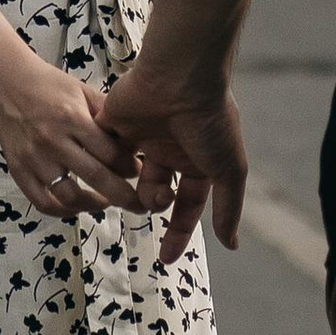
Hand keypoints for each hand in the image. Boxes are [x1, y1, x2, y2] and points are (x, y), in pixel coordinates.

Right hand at [0, 40, 144, 222]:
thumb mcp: (82, 90)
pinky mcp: (18, 171)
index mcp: (72, 118)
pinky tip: (77, 205)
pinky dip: (63, 210)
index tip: (140, 172)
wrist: (6, 83)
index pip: (110, 152)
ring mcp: (34, 159)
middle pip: (96, 177)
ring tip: (106, 201)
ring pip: (69, 196)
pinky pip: (43, 202)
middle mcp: (53, 141)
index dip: (130, 166)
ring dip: (93, 205)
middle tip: (138, 203)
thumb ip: (106, 115)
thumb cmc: (48, 84)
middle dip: (123, 195)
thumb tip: (133, 140)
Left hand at [97, 55, 247, 265]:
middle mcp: (168, 148)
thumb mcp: (228, 169)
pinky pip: (103, 153)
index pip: (186, 203)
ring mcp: (141, 135)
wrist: (178, 76)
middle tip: (157, 198)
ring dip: (134, 188)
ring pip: (129, 178)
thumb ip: (228, 208)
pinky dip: (106, 164)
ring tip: (142, 179)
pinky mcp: (115, 122)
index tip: (166, 258)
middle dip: (155, 204)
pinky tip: (116, 164)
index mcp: (196, 158)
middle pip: (155, 193)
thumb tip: (231, 245)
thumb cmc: (209, 120)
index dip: (178, 231)